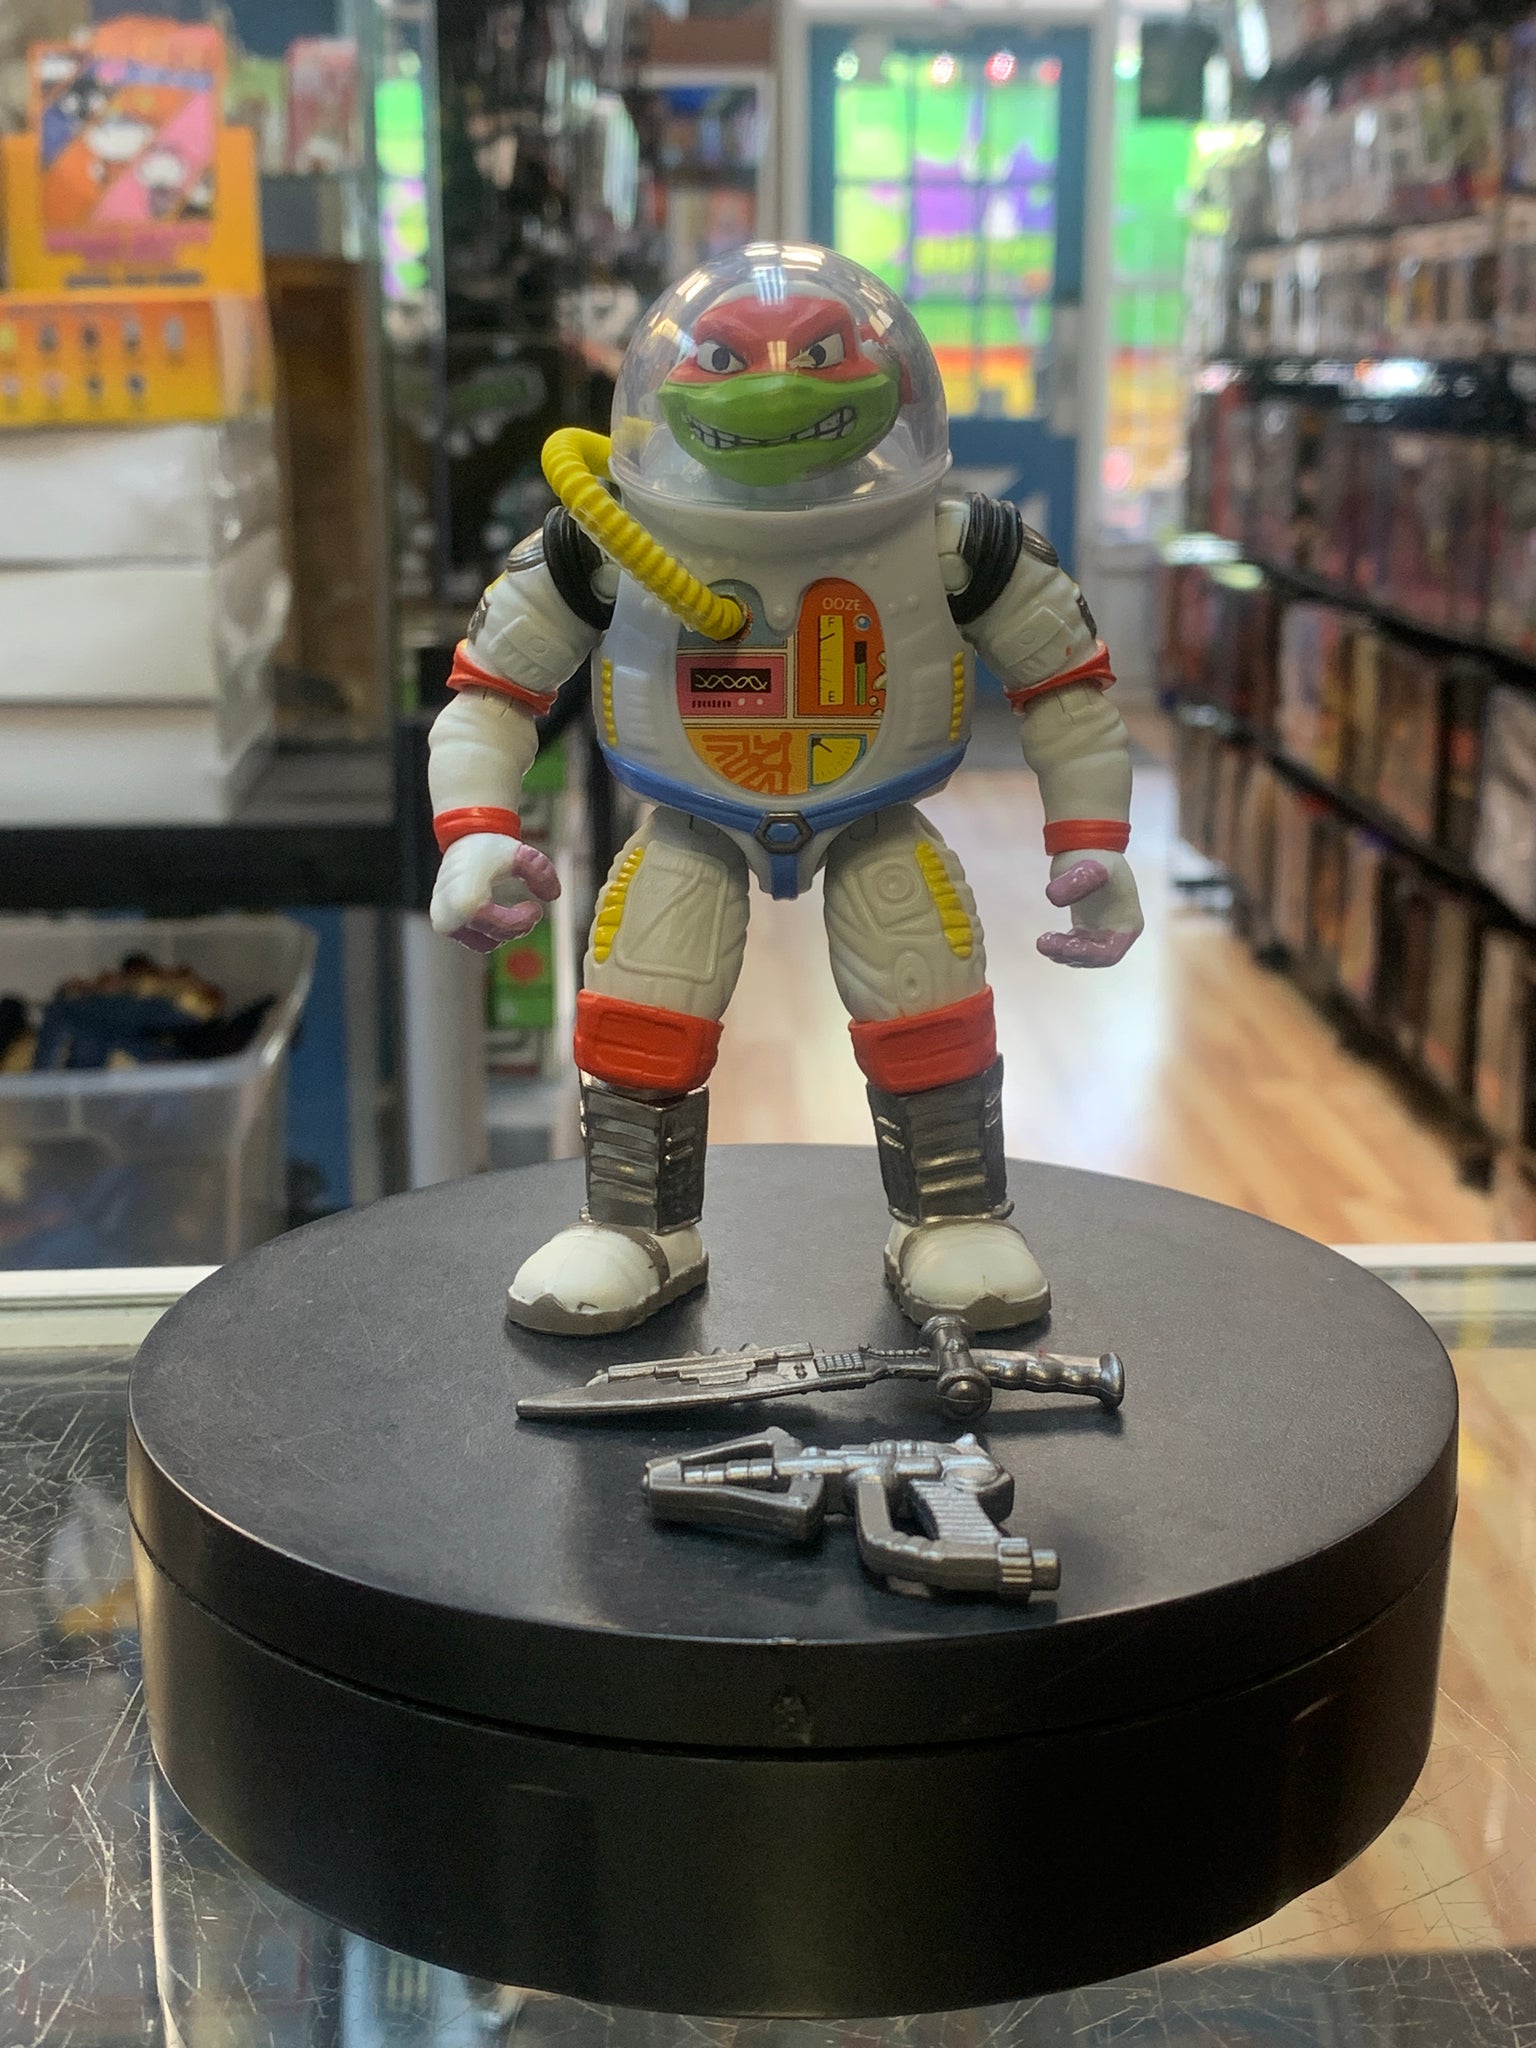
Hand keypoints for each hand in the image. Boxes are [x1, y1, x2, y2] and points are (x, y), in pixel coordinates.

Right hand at [430, 833, 560, 954]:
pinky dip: (489, 929)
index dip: (524, 921)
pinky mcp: (443, 923)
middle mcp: (449, 915)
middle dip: (515, 926)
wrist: (463, 838)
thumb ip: (542, 874)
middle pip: (494, 937)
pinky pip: (473, 938)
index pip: (502, 927)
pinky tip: (500, 912)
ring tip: (514, 911)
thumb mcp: (522, 855)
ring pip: (483, 943)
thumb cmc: (490, 846)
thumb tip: (553, 895)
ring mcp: (444, 921)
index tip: (536, 908)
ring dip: (502, 930)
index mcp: (465, 901)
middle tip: (529, 910)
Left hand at [1037, 851, 1142, 968]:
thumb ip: (1075, 880)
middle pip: (1096, 958)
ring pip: (1085, 956)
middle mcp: (1120, 931)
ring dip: (1063, 954)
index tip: (1063, 947)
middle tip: (1044, 944)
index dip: (1087, 955)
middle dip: (1071, 956)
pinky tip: (1047, 940)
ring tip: (1042, 942)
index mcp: (1128, 923)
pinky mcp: (1089, 928)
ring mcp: (1105, 930)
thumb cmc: (1090, 855)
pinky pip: (1077, 947)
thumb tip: (1054, 898)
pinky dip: (1062, 947)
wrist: (1087, 844)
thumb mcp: (1084, 866)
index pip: (1110, 953)